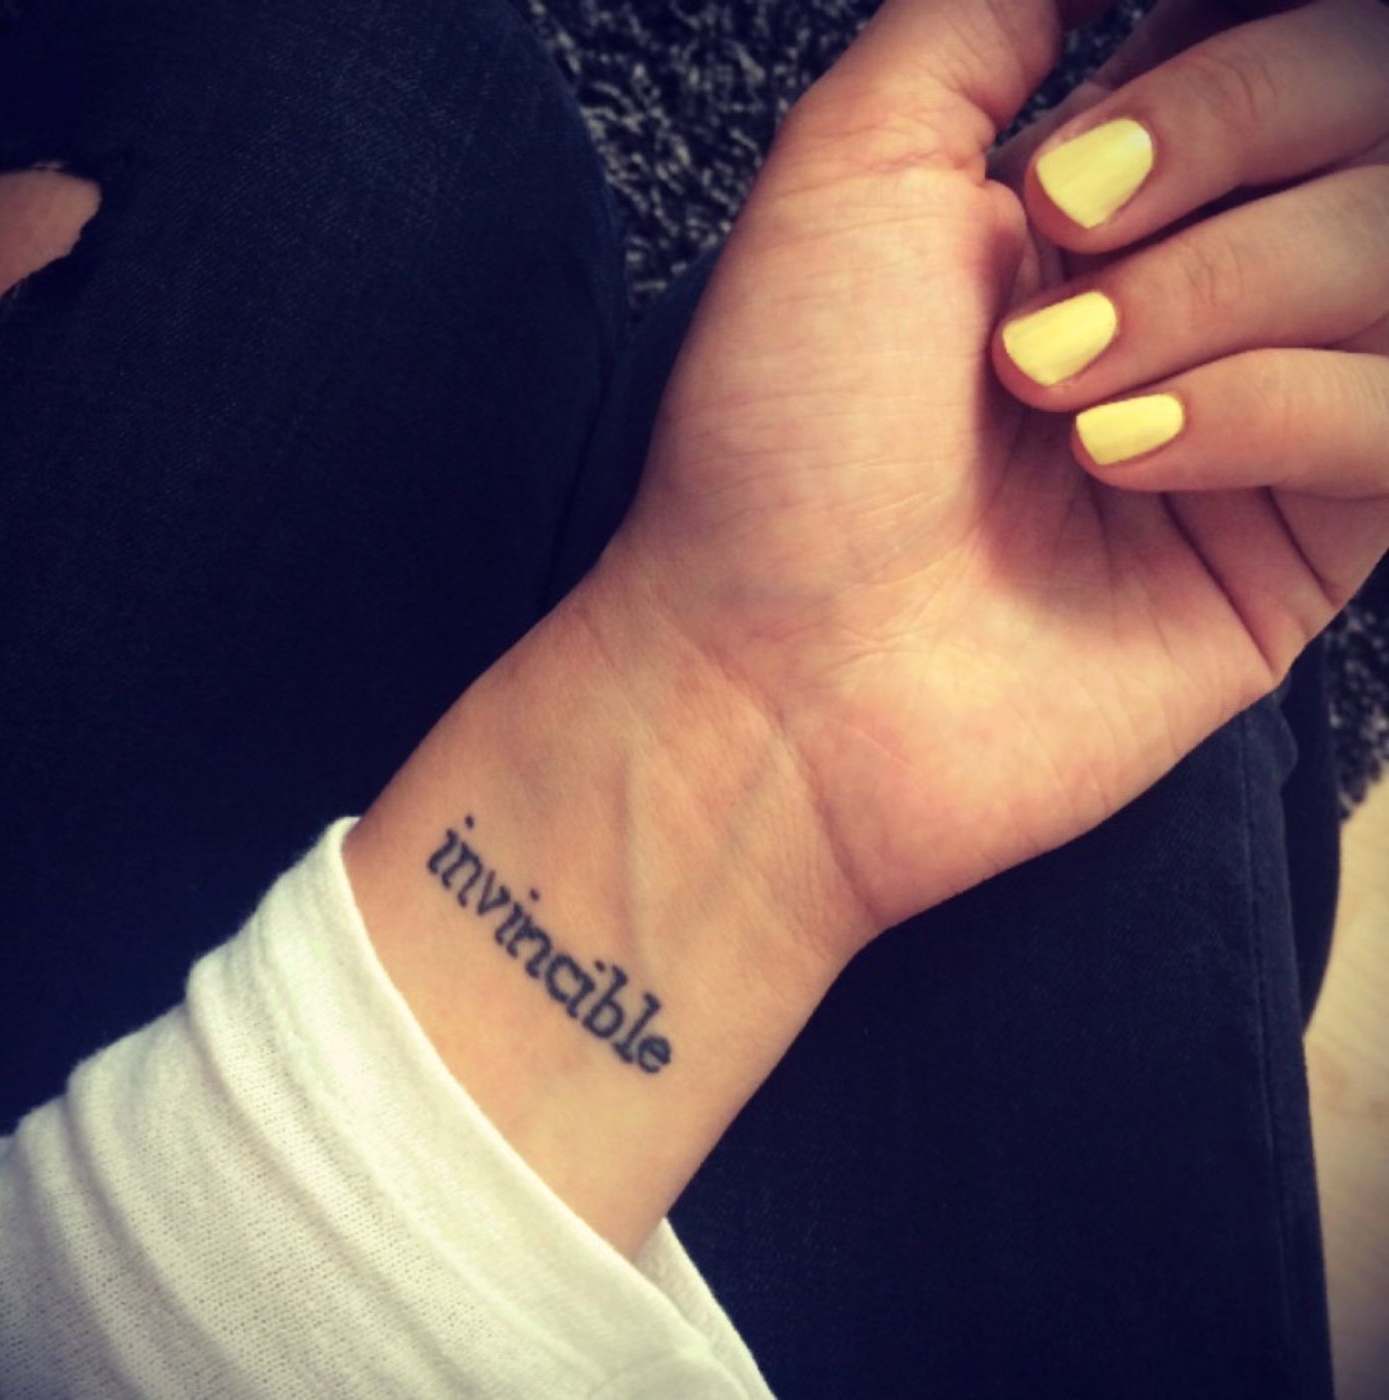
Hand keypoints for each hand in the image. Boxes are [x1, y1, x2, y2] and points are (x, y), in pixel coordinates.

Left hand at [594, 0, 1388, 951]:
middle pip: (1370, 117)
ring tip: (1056, 397)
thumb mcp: (856, 165)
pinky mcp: (1303, 548)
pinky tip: (1125, 462)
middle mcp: (1206, 286)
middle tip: (1053, 268)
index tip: (1082, 166)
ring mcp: (1266, 417)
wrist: (776, 675)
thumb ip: (990, 20)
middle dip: (1218, 144)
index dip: (1231, 62)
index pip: (1295, 48)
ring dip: (1220, 293)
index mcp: (1117, 188)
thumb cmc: (787, 431)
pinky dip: (1270, 409)